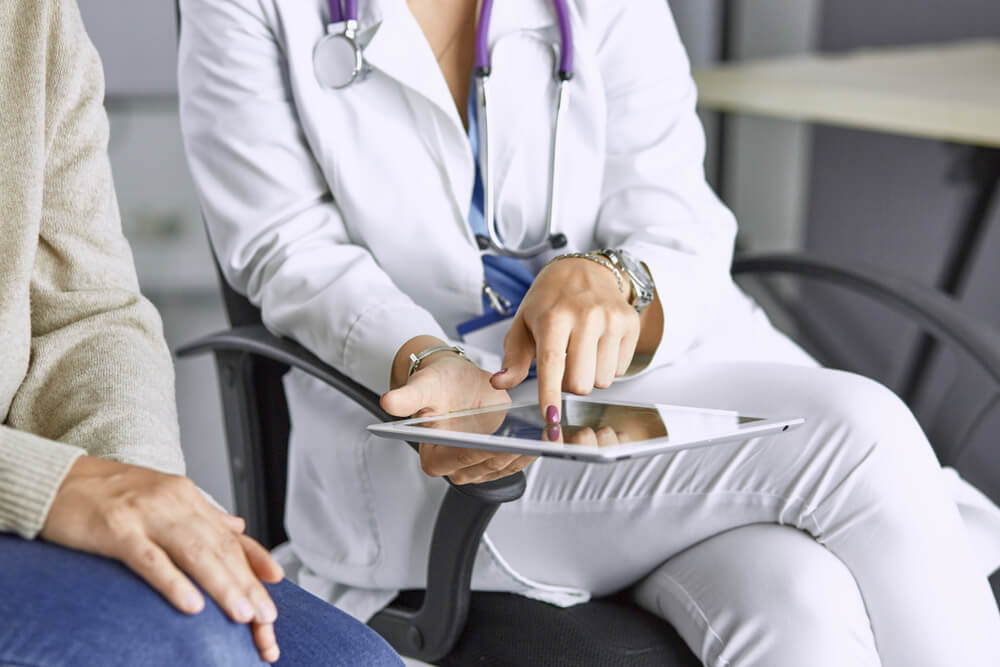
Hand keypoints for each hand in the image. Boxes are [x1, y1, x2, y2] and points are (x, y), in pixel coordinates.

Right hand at [41, 456, 284, 662]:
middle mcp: (174, 503)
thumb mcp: (164, 497)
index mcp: (187, 497)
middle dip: (246, 584)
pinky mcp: (117, 530)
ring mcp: (146, 515)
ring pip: (195, 554)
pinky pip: (151, 560)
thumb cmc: (110, 494)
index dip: (254, 559)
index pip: (228, 534)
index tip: (277, 583)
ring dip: (223, 587)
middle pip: (218, 549)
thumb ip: (202, 515)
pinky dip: (174, 584)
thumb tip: (238, 525)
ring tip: (243, 616)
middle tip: (267, 616)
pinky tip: (193, 606)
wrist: (57, 479)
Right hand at [382, 336, 535, 483]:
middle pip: (489, 463)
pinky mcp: (497, 462)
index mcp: (433, 456)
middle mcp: (455, 469)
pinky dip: (534, 450)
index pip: (460, 456)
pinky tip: (550, 437)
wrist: (455, 380)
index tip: (503, 440)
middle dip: (513, 451)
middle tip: (537, 439)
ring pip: (508, 465)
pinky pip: (518, 460)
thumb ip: (408, 397)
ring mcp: (478, 469)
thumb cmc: (437, 383)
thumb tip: (388, 402)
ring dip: (529, 453)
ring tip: (549, 438)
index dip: (482, 449)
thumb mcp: (423, 385)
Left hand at [491, 257, 640, 419]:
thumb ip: (513, 358)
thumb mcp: (523, 324)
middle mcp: (586, 315)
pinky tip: (599, 345)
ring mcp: (612, 319)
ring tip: (582, 351)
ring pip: (602, 380)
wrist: (584, 270)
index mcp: (554, 316)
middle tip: (565, 364)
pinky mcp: (630, 324)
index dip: (550, 394)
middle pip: (580, 382)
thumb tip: (500, 383)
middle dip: (570, 384)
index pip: (552, 363)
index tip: (550, 416)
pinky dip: (608, 366)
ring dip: (590, 375)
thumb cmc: (549, 301)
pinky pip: (620, 370)